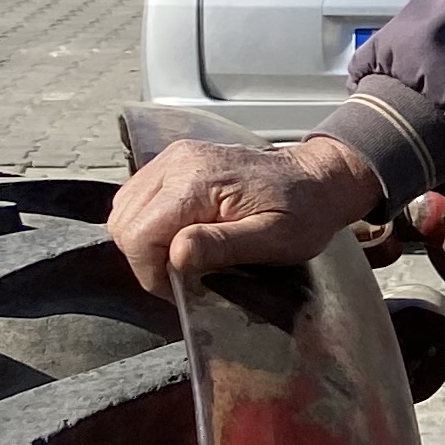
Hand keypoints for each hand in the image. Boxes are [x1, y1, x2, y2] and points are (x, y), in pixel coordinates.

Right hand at [109, 134, 380, 298]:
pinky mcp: (176, 162)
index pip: (139, 235)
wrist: (319, 179)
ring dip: (145, 241)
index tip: (180, 286)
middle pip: (125, 223)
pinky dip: (149, 223)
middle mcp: (178, 162)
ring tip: (183, 256)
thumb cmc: (304, 212)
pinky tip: (180, 235)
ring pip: (125, 211)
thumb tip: (176, 254)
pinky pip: (138, 198)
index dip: (151, 271)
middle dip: (147, 258)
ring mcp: (174, 158)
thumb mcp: (275, 239)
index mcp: (198, 180)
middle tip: (182, 275)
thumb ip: (223, 245)